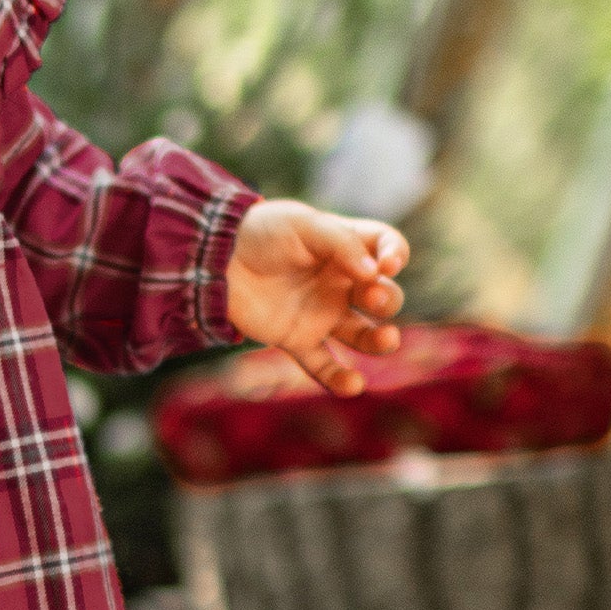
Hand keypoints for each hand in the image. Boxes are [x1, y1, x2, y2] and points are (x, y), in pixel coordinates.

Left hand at [225, 200, 408, 396]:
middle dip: (387, 299)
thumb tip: (373, 272)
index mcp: (347, 248)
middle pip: (384, 297)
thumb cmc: (260, 232)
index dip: (396, 255)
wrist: (214, 258)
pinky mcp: (298, 339)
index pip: (388, 249)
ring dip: (379, 341)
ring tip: (387, 340)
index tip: (386, 264)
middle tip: (370, 296)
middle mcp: (340, 284)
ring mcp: (321, 314)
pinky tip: (352, 385)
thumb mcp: (302, 224)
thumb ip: (341, 243)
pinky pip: (324, 365)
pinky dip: (339, 379)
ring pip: (363, 336)